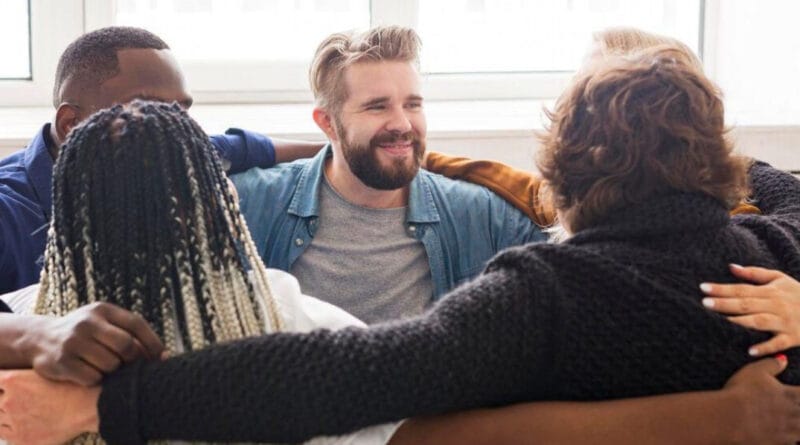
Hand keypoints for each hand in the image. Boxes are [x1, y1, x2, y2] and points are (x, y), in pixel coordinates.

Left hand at [0, 369, 98, 443]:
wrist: (90, 407)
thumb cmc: (74, 386)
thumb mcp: (47, 371)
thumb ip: (23, 376)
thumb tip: (9, 380)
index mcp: (14, 380)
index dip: (2, 383)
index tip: (7, 385)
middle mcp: (9, 401)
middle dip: (5, 398)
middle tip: (22, 398)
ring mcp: (14, 421)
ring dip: (6, 414)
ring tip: (26, 410)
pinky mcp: (21, 439)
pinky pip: (7, 434)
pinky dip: (12, 429)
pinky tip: (26, 423)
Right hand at [21, 302, 163, 384]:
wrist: (40, 338)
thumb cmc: (85, 333)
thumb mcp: (104, 322)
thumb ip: (131, 333)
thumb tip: (165, 356)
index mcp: (102, 310)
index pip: (136, 324)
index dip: (153, 343)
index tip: (161, 358)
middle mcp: (87, 322)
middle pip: (126, 346)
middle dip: (133, 360)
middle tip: (129, 366)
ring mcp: (72, 342)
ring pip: (110, 365)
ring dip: (113, 372)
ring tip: (105, 367)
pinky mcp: (61, 361)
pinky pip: (92, 378)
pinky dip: (96, 380)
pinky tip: (89, 373)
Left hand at [701, 264, 799, 355]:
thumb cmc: (799, 294)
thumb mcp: (780, 279)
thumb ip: (755, 273)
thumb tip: (731, 267)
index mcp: (770, 291)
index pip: (741, 289)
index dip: (722, 288)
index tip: (703, 288)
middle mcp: (775, 305)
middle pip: (746, 304)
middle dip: (725, 303)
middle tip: (704, 303)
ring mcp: (784, 322)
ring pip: (759, 321)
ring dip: (740, 321)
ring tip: (722, 322)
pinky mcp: (793, 337)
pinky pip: (778, 343)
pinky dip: (765, 347)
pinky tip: (749, 350)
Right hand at [722, 355, 799, 443]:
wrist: (729, 417)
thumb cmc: (741, 392)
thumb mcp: (754, 372)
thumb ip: (772, 365)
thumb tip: (784, 359)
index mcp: (789, 395)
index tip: (799, 393)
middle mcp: (792, 414)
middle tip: (796, 410)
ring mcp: (787, 432)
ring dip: (798, 428)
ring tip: (794, 426)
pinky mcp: (777, 443)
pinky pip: (790, 443)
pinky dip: (791, 441)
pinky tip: (788, 439)